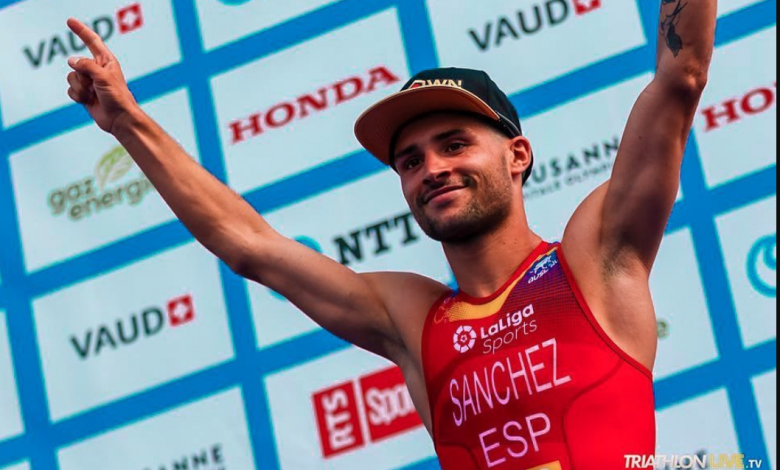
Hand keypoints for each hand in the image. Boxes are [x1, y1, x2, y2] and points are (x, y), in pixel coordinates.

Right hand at [65, 17, 138, 133]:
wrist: (119, 120)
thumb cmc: (118, 97)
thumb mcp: (104, 77)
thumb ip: (87, 66)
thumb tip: (72, 61)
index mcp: (106, 61)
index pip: (92, 41)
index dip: (81, 30)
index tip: (70, 21)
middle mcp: (97, 69)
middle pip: (76, 64)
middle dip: (82, 77)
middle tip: (95, 87)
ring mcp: (90, 82)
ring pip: (71, 77)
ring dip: (80, 88)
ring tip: (93, 95)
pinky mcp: (84, 94)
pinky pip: (70, 90)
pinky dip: (77, 96)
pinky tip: (88, 102)